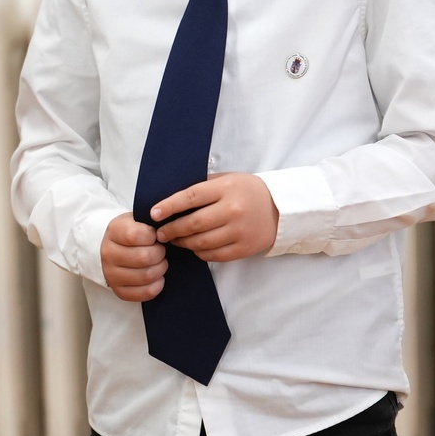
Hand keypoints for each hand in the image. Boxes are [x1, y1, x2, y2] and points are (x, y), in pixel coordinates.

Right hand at [101, 212, 166, 301]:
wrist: (114, 247)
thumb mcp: (137, 219)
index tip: (155, 236)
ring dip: (161, 269)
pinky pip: (146, 292)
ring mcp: (111, 274)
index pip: (135, 236)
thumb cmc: (132, 232)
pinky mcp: (119, 291)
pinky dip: (158, 285)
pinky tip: (158, 277)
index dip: (153, 236)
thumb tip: (167, 229)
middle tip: (161, 250)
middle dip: (160, 253)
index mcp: (113, 231)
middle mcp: (108, 254)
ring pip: (146, 276)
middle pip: (144, 258)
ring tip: (160, 262)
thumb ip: (150, 221)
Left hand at [152, 174, 279, 261]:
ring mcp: (239, 231)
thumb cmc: (248, 191)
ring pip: (202, 242)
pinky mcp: (244, 248)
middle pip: (193, 224)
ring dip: (184, 243)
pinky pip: (214, 255)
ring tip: (176, 240)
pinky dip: (200, 253)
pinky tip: (195, 248)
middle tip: (160, 233)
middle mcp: (233, 210)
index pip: (191, 197)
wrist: (281, 209)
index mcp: (227, 188)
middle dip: (172, 230)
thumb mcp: (228, 180)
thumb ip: (204, 187)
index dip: (169, 206)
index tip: (154, 213)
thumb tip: (171, 198)